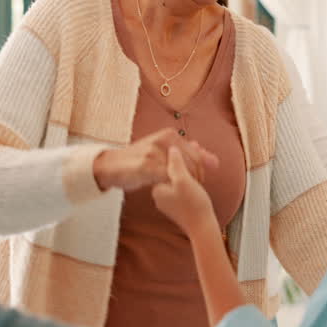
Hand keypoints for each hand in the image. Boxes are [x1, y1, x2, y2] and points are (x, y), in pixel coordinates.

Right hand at [92, 128, 217, 191]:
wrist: (112, 165)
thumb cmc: (140, 160)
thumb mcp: (164, 153)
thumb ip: (187, 154)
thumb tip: (214, 160)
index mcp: (169, 135)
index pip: (196, 153)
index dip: (203, 168)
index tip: (202, 180)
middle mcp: (163, 140)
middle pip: (192, 162)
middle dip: (196, 177)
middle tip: (194, 188)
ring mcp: (154, 151)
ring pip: (181, 171)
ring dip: (185, 183)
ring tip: (182, 191)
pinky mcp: (146, 165)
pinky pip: (166, 177)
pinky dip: (171, 186)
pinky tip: (170, 191)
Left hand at [152, 148, 215, 234]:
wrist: (203, 228)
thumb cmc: (194, 206)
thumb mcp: (184, 181)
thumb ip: (176, 164)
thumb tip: (172, 149)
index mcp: (157, 188)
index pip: (165, 164)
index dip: (179, 154)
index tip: (191, 146)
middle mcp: (160, 194)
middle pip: (172, 169)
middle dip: (186, 159)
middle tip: (198, 150)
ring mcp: (170, 200)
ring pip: (179, 177)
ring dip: (190, 168)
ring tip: (202, 158)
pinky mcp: (179, 203)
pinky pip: (184, 186)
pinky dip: (192, 178)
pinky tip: (200, 175)